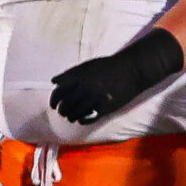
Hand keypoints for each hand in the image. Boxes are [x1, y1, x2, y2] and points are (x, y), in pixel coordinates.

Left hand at [47, 32, 181, 124]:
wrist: (131, 70)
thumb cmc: (109, 66)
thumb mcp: (88, 65)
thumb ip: (70, 74)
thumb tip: (54, 82)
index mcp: (79, 76)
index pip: (59, 92)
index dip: (53, 100)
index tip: (54, 105)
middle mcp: (85, 87)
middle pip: (65, 105)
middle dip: (61, 110)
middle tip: (62, 112)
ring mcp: (95, 98)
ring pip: (75, 113)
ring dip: (70, 117)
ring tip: (71, 117)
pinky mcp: (104, 107)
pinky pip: (87, 118)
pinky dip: (81, 120)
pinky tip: (81, 119)